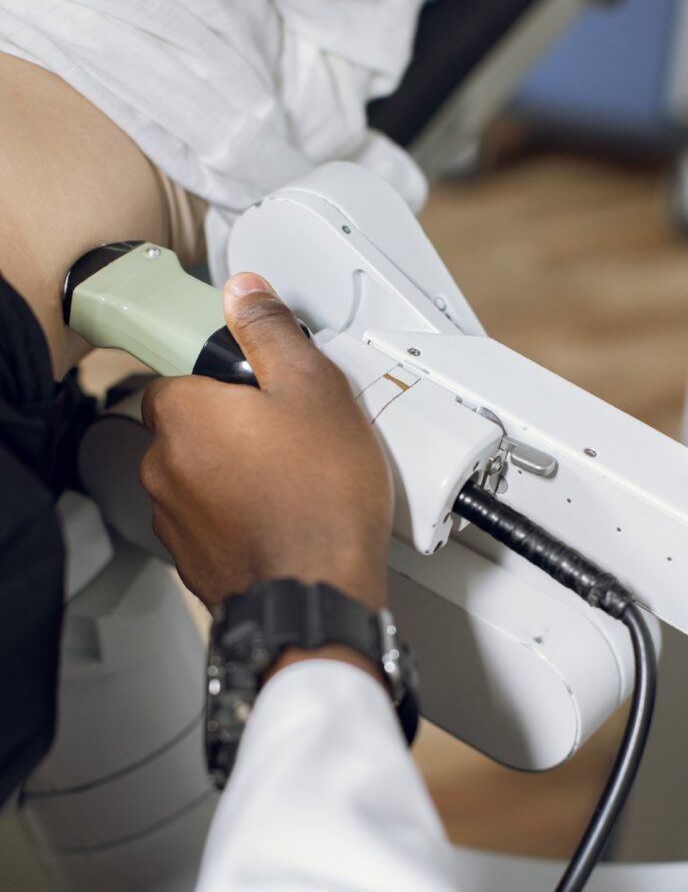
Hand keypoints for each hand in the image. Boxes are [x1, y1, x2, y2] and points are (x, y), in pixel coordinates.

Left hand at [140, 273, 392, 611]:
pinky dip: (238, 515)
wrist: (318, 597)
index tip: (256, 386)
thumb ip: (272, 334)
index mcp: (184, 415)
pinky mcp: (193, 560)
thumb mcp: (314, 390)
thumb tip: (245, 294)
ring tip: (293, 480)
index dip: (221, 376)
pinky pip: (211, 520)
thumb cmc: (319, 502)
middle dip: (232, 425)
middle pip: (190, 426)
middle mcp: (164, 467)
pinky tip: (284, 517)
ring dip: (234, 472)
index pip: (177, 373)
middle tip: (289, 433)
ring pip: (200, 475)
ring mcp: (175, 519)